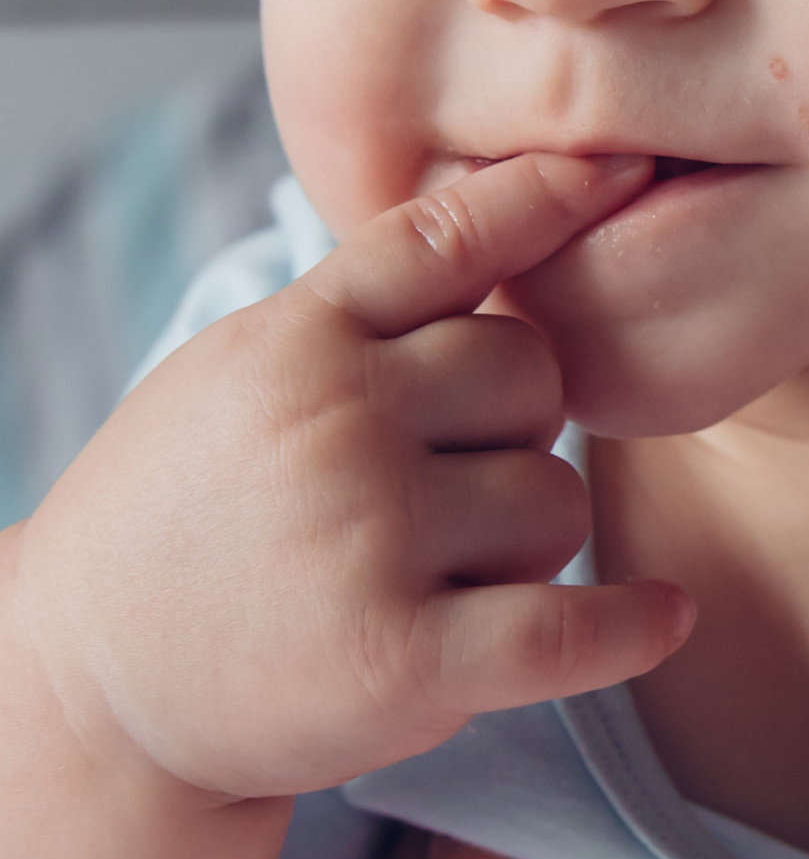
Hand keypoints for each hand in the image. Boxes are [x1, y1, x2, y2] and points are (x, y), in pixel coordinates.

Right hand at [12, 151, 690, 804]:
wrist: (93, 686)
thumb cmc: (182, 520)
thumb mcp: (233, 375)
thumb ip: (349, 310)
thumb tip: (503, 217)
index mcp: (294, 339)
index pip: (443, 239)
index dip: (542, 199)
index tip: (621, 172)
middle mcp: (336, 421)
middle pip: (533, 377)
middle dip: (513, 431)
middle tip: (436, 489)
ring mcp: (371, 538)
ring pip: (556, 498)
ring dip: (525, 541)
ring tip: (430, 573)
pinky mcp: (402, 658)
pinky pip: (566, 628)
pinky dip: (627, 627)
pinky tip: (665, 619)